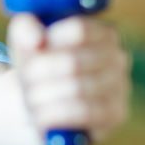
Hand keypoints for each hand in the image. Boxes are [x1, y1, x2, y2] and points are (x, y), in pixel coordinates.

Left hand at [8, 13, 129, 143]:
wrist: (41, 106)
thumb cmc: (38, 68)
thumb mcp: (25, 42)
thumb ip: (25, 28)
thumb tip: (36, 41)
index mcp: (102, 33)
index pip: (80, 29)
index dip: (51, 40)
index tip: (34, 49)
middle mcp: (118, 58)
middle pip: (73, 61)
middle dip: (40, 73)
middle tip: (26, 80)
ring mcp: (120, 87)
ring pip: (77, 89)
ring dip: (45, 95)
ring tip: (31, 99)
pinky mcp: (115, 114)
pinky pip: (84, 113)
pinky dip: (56, 114)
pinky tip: (41, 116)